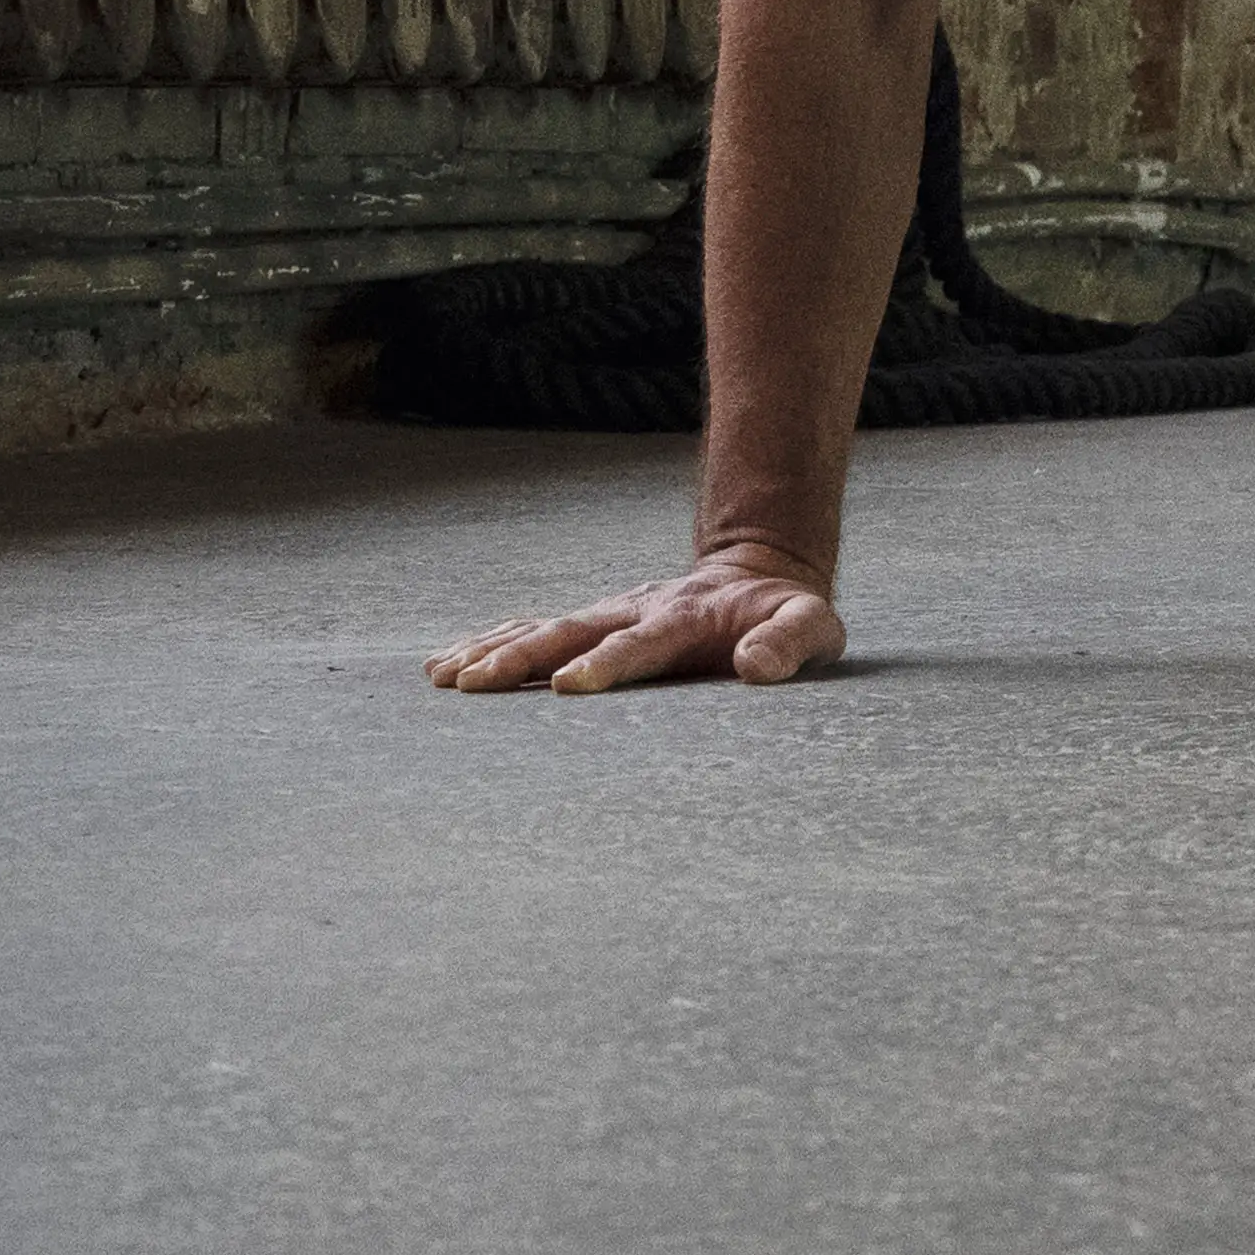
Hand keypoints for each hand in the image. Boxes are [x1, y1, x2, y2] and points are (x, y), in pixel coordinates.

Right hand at [428, 548, 844, 693]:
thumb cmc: (784, 612)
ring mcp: (607, 613)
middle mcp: (633, 611)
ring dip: (493, 652)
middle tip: (474, 685)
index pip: (639, 644)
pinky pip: (532, 630)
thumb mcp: (811, 625)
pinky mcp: (590, 623)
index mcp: (684, 619)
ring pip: (540, 628)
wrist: (758, 569)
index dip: (607, 664)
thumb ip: (790, 643)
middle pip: (570, 633)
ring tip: (443, 677)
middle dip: (522, 659)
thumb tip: (756, 668)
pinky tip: (446, 666)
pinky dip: (489, 644)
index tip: (571, 685)